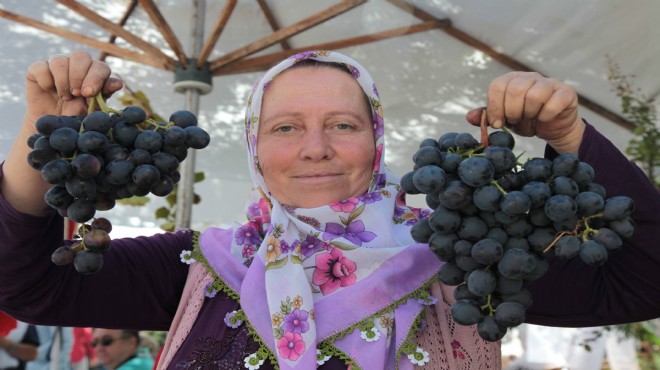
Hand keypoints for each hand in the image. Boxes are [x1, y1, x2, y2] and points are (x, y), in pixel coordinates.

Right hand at [24, 50, 122, 129]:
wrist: (53, 127)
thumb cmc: (77, 117)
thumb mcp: (92, 110)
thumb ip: (103, 96)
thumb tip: (118, 83)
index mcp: (95, 75)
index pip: (100, 66)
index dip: (96, 77)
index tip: (88, 94)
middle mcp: (77, 67)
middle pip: (81, 56)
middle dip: (78, 76)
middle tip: (76, 94)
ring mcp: (58, 67)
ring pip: (60, 60)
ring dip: (62, 80)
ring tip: (64, 97)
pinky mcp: (38, 70)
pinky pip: (40, 66)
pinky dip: (45, 80)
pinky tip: (49, 90)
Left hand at [466, 71, 584, 153]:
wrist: (552, 127)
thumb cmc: (526, 120)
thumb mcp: (504, 119)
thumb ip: (488, 116)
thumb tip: (470, 117)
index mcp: (512, 80)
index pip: (497, 86)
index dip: (495, 107)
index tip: (497, 123)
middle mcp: (530, 77)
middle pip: (515, 89)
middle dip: (512, 111)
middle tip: (516, 120)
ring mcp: (549, 82)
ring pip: (534, 95)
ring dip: (529, 113)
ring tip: (530, 118)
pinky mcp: (566, 92)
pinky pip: (553, 104)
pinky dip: (545, 117)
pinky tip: (545, 119)